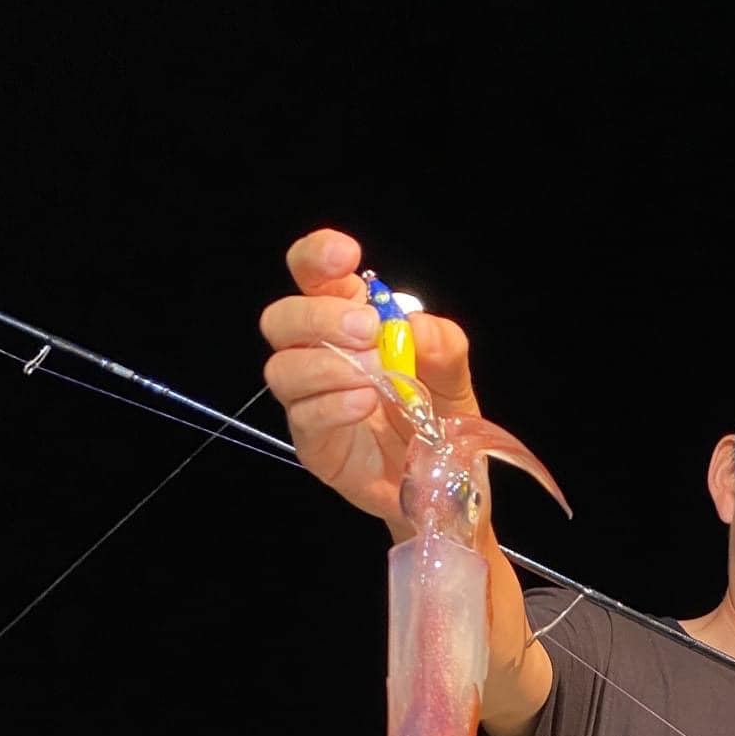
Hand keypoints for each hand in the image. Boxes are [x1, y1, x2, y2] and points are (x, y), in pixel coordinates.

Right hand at [259, 228, 483, 537]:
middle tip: (367, 330)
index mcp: (347, 319)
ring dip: (327, 365)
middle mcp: (319, 354)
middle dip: (319, 317)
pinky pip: (303, 417)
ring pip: (282, 369)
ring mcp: (310, 400)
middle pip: (281, 319)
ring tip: (373, 378)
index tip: (345, 256)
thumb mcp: (453, 372)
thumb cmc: (440, 415)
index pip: (311, 275)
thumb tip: (411, 327)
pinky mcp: (314, 444)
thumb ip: (440, 342)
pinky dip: (334, 404)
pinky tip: (365, 404)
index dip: (316, 257)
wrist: (447, 479)